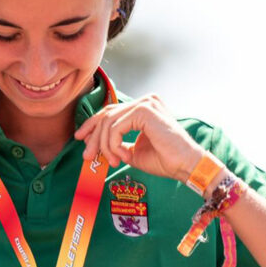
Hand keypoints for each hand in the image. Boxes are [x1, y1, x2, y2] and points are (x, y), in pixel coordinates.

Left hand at [75, 94, 208, 183]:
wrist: (185, 166)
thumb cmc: (164, 160)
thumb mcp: (133, 151)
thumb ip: (116, 143)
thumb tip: (95, 143)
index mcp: (144, 107)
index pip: (111, 111)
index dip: (92, 125)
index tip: (80, 138)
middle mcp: (145, 101)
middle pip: (106, 114)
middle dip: (93, 136)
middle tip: (87, 156)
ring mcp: (146, 103)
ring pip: (108, 122)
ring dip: (104, 145)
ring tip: (112, 161)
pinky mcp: (145, 111)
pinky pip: (116, 128)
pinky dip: (113, 144)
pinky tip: (123, 157)